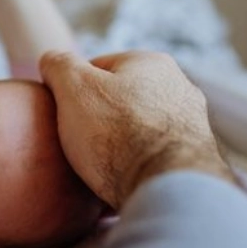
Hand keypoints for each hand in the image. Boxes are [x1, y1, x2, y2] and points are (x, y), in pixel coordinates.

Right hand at [39, 51, 233, 208]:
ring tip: (99, 164)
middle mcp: (180, 87)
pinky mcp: (195, 159)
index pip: (97, 69)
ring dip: (120, 141)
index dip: (73, 90)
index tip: (64, 114)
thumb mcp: (73, 87)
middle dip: (99, 116)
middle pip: (119, 99)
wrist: (165, 188)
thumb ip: (59, 65)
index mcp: (151, 62)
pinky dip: (137, 164)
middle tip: (78, 140)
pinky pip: (153, 156)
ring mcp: (193, 124)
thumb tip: (51, 59)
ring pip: (138, 128)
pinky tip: (123, 178)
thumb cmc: (115, 132)